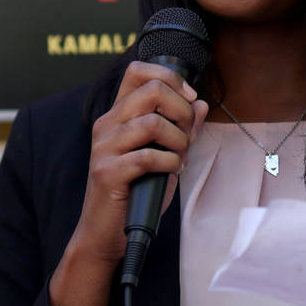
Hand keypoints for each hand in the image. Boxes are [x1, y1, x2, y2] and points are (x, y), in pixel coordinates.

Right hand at [69, 60, 208, 264]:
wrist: (105, 234)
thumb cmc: (135, 194)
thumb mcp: (163, 155)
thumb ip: (180, 129)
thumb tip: (200, 104)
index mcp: (117, 115)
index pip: (137, 71)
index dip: (169, 77)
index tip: (188, 98)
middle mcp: (106, 125)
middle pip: (151, 90)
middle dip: (181, 110)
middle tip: (187, 134)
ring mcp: (104, 148)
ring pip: (152, 122)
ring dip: (178, 140)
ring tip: (179, 156)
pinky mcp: (107, 172)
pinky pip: (148, 156)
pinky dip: (170, 162)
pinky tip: (170, 171)